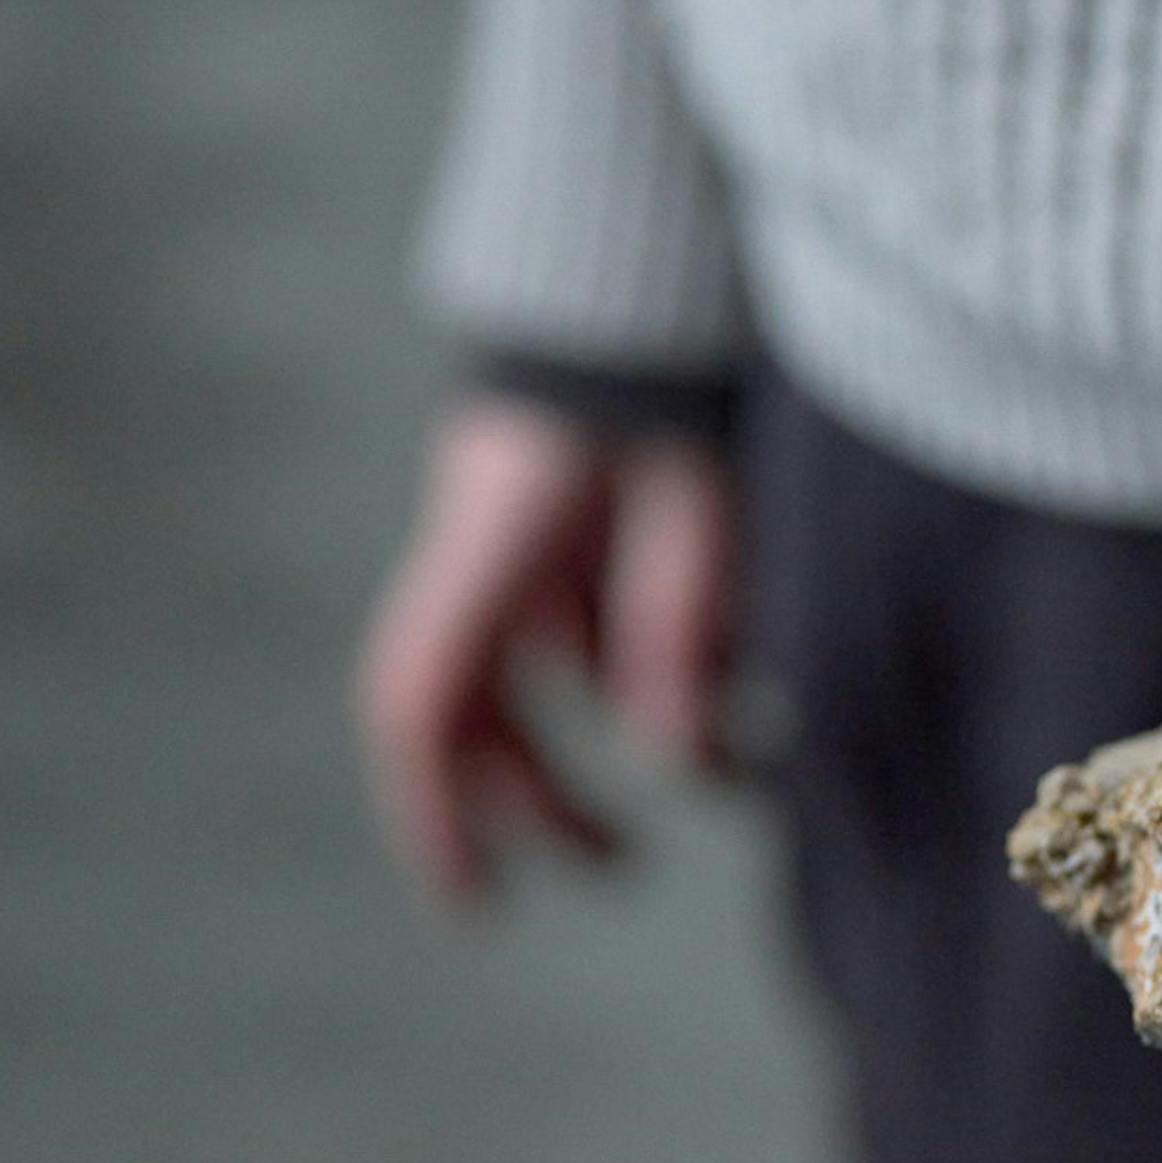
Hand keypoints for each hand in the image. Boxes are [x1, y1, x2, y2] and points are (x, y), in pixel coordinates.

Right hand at [355, 397, 736, 904]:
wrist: (655, 255)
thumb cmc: (682, 367)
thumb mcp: (703, 494)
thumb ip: (683, 620)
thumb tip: (675, 763)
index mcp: (493, 535)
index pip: (422, 700)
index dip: (434, 812)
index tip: (476, 907)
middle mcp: (486, 545)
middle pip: (475, 709)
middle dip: (540, 802)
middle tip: (621, 872)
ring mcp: (522, 536)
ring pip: (534, 680)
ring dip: (606, 750)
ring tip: (719, 800)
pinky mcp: (570, 526)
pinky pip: (587, 633)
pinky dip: (650, 682)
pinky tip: (739, 715)